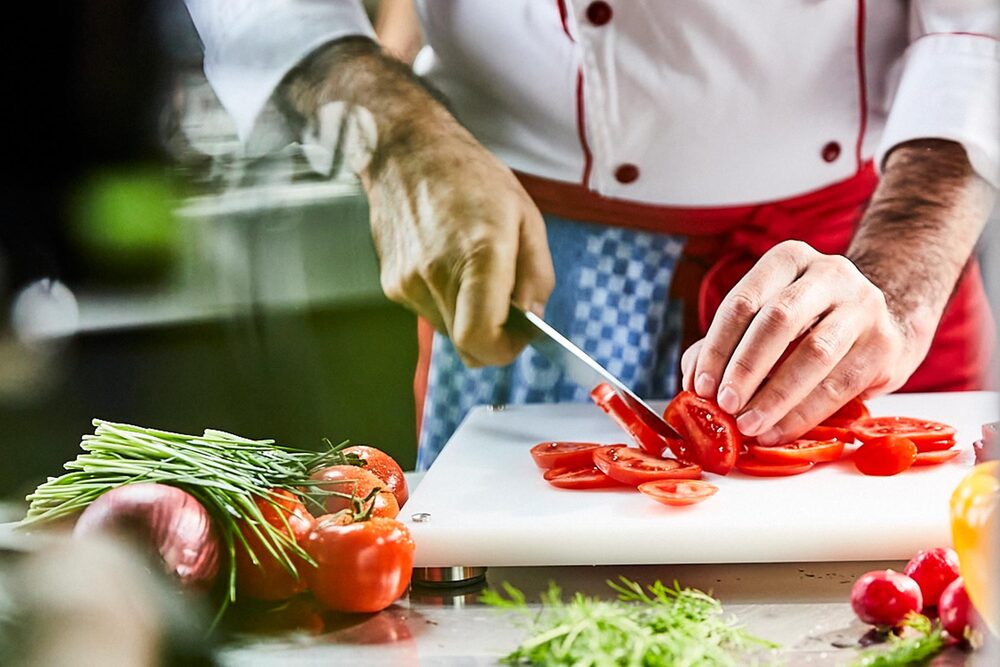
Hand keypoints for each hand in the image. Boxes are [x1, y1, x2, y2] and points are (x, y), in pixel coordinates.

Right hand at [281, 38, 554, 367]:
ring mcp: (408, 282)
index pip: (480, 339)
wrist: (405, 151)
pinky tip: (451, 264)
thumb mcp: (525, 214)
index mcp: (478, 253)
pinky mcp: (392, 284)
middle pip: (466, 346)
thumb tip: (533, 317)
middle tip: (509, 313)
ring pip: (448, 332)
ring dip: (469, 318)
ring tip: (475, 274)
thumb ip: (537, 273)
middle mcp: (436, 274)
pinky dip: (448, 302)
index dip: (504, 351)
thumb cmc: (469, 176)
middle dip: (493, 338)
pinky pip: (430, 313)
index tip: (519, 338)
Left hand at [680, 240, 931, 444]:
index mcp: (788, 260)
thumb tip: (693, 382)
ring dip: (775, 396)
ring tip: (748, 425)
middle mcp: (830, 273)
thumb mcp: (765, 320)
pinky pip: (839, 384)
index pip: (743, 301)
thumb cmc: (808, 323)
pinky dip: (802, 414)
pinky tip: (778, 431)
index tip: (700, 386)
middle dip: (745, 368)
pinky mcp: (886, 343)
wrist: (885, 320)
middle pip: (778, 320)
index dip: (718, 347)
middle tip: (724, 405)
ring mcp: (864, 305)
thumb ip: (726, 344)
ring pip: (814, 353)